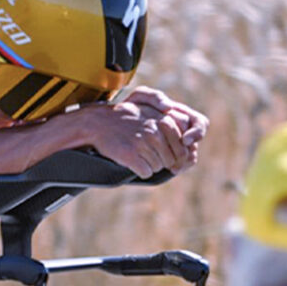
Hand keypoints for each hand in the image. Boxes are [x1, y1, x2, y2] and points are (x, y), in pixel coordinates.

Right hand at [73, 89, 208, 178]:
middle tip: (149, 155)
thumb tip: (188, 143)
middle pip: (171, 160)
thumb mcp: (151, 113)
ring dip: (150, 165)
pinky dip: (141, 171)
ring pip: (158, 167)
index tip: (166, 155)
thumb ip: (171, 124)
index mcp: (163, 121)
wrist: (98, 123)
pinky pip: (146, 173)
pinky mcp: (130, 155)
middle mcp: (154, 131)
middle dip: (162, 161)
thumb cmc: (126, 119)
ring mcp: (142, 143)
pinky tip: (133, 161)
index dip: (175, 156)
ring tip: (139, 155)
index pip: (182, 148)